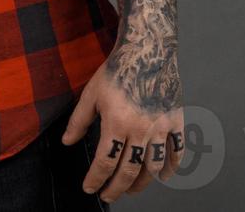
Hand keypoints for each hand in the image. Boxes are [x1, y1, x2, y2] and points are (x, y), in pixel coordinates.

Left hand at [61, 56, 185, 201]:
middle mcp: (141, 129)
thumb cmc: (118, 70)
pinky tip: (163, 175)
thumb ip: (79, 121)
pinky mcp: (175, 120)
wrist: (147, 50)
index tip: (90, 187)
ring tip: (131, 189)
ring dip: (141, 183)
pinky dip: (171, 167)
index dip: (95, 179)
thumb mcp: (91, 94)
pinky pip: (177, 151)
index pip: (105, 162)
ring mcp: (160, 126)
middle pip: (129, 171)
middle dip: (116, 188)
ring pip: (153, 167)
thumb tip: (67, 142)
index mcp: (117, 123)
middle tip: (108, 195)